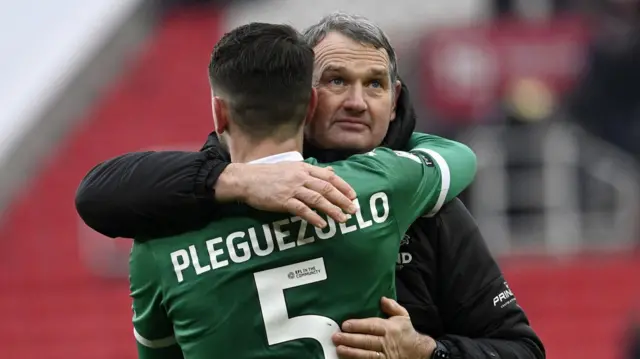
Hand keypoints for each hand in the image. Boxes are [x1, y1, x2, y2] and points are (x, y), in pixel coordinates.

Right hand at [215, 162, 356, 227]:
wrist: (246, 179)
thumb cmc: (268, 174)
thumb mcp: (292, 168)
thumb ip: (312, 171)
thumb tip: (331, 172)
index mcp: (304, 168)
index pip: (329, 177)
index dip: (343, 187)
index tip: (353, 196)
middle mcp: (300, 177)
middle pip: (327, 189)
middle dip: (342, 200)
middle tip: (353, 210)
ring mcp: (292, 189)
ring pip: (317, 200)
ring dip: (332, 210)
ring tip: (342, 219)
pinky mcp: (283, 201)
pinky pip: (302, 210)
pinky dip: (313, 217)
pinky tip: (322, 224)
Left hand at [332, 297, 436, 358]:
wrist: (419, 352)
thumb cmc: (406, 333)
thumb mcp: (403, 317)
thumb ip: (392, 307)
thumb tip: (382, 299)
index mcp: (389, 328)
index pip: (372, 326)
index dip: (358, 325)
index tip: (345, 325)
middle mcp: (386, 342)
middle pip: (366, 341)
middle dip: (350, 339)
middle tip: (336, 337)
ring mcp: (385, 356)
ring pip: (367, 354)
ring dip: (352, 352)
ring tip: (339, 349)